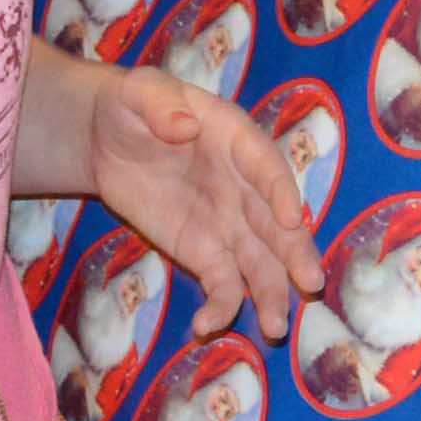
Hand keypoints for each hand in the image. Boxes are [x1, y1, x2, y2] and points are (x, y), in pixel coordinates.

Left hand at [86, 70, 319, 330]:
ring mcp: (228, 223)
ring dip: (271, 294)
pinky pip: (221, 282)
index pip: (267, 167)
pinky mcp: (204, 251)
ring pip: (260, 262)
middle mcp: (244, 186)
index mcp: (238, 140)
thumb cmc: (134, 106)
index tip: (291, 219)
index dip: (281, 192)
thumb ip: (161, 104)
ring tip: (275, 328)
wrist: (108, 139)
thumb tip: (183, 124)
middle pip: (277, 224)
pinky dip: (220, 305)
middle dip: (295, 254)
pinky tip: (207, 325)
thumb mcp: (140, 92)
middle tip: (311, 283)